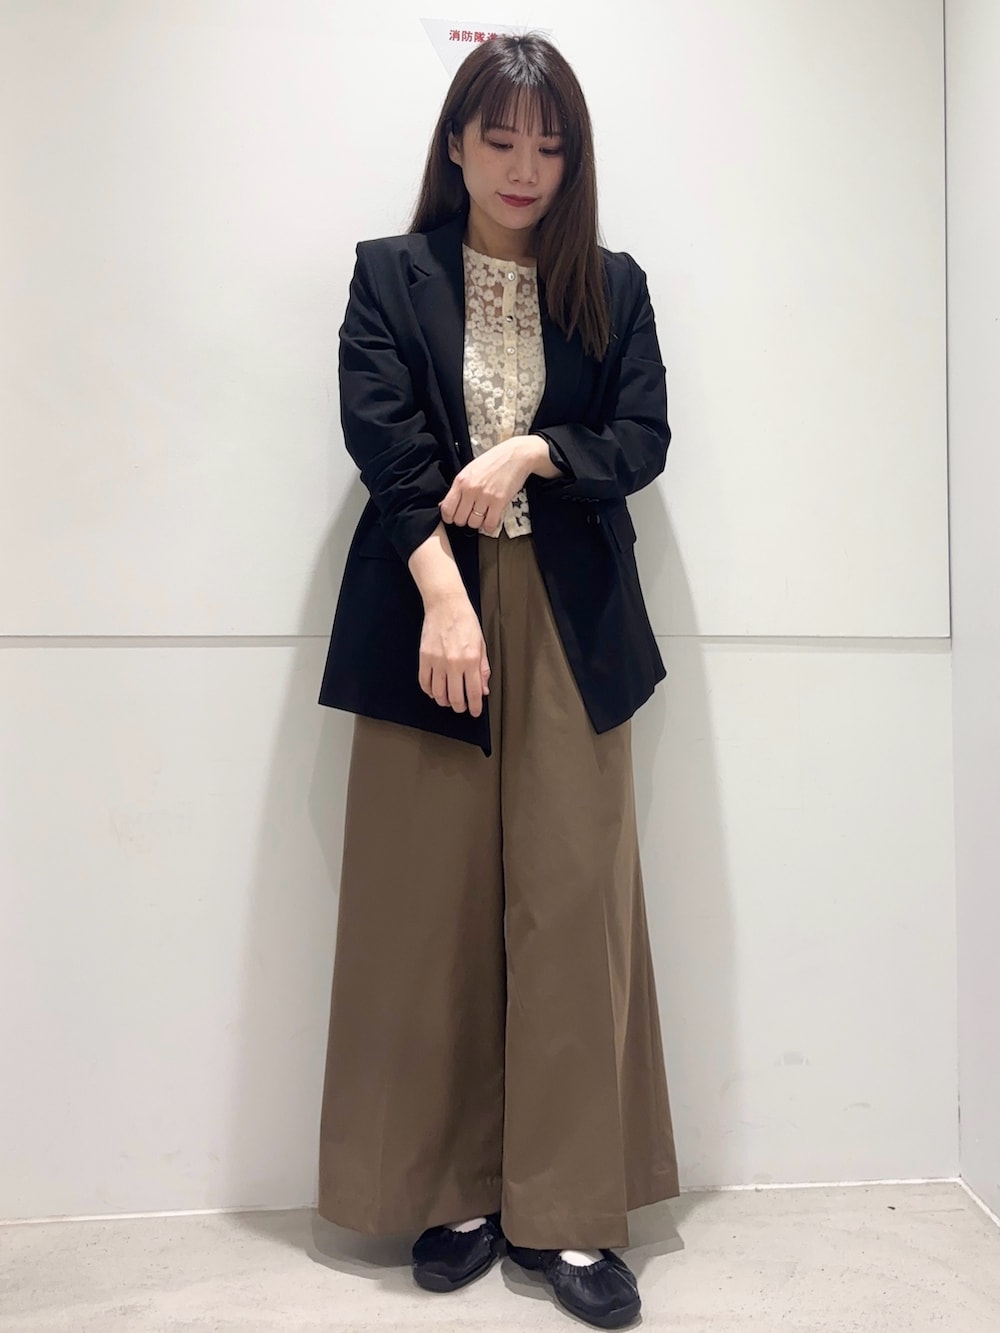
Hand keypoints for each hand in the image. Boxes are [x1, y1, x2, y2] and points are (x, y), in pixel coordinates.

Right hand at [418, 592, 490, 716]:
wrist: (446, 604)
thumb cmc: (466, 621)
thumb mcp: (481, 644)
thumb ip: (483, 669)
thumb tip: (483, 689)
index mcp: (471, 660)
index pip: (473, 692)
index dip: (475, 707)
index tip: (475, 712)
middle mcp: (454, 664)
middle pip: (455, 697)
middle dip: (459, 707)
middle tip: (461, 708)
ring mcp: (437, 662)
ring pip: (438, 693)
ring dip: (444, 702)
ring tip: (448, 701)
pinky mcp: (424, 657)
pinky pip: (424, 682)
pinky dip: (429, 691)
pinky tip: (434, 691)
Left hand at [439, 435, 549, 533]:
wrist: (516, 455)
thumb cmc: (493, 462)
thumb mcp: (470, 471)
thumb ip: (458, 488)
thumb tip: (445, 505)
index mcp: (461, 481)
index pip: (446, 508)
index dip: (449, 517)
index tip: (454, 518)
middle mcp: (470, 489)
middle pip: (459, 519)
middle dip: (464, 520)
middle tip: (471, 516)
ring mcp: (485, 496)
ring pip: (474, 523)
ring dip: (478, 523)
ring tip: (482, 515)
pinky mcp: (499, 501)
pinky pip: (490, 524)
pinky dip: (489, 526)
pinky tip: (491, 519)